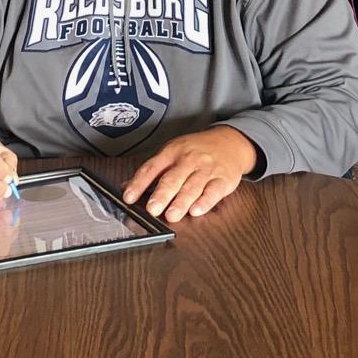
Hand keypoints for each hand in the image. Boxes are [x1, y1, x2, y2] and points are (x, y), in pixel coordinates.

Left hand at [125, 127, 257, 221]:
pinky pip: (213, 191)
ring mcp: (207, 169)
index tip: (129, 197)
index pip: (152, 168)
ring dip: (181, 202)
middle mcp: (188, 160)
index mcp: (172, 152)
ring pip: (192, 186)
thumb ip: (152, 171)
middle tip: (152, 209)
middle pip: (173, 178)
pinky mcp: (223, 179)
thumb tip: (127, 186)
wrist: (230, 142)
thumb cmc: (197, 150)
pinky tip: (197, 210)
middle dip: (162, 195)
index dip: (139, 183)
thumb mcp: (172, 153)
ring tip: (171, 215)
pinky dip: (205, 201)